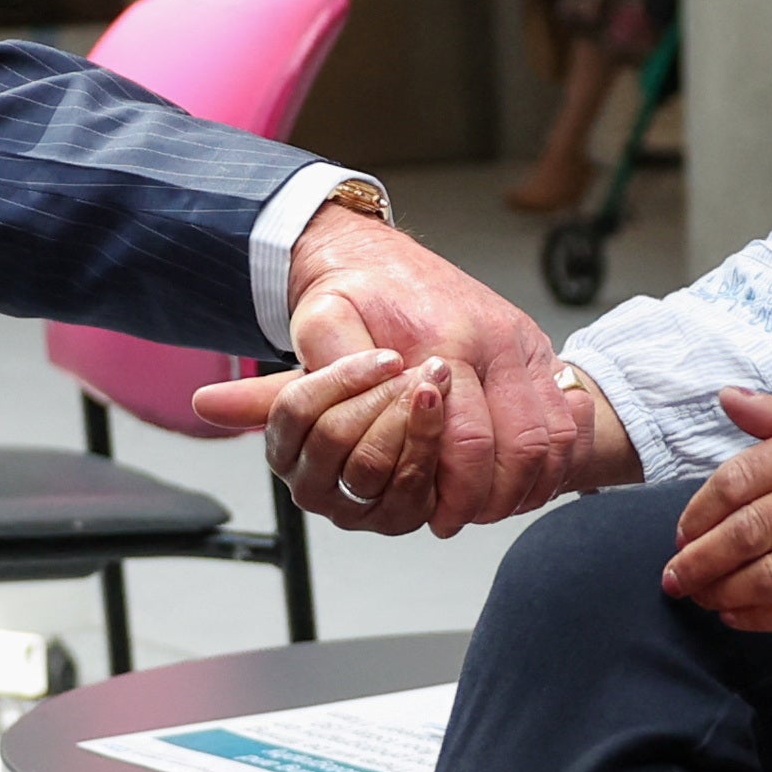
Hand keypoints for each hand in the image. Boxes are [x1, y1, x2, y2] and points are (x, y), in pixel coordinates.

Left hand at [194, 203, 604, 533]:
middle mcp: (492, 339)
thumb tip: (209, 409)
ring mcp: (523, 344)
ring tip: (485, 508)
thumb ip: (277, 386)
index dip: (452, 488)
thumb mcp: (310, 330)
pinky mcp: (539, 352)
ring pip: (546, 440)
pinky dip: (546, 463)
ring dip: (521, 485)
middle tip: (457, 519)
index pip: (464, 434)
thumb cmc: (354, 293)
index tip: (434, 519)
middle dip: (488, 495)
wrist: (384, 251)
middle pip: (517, 446)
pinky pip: (563, 425)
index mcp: (442, 338)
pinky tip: (515, 485)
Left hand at [660, 390, 771, 627]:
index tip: (682, 529)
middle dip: (702, 556)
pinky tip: (737, 616)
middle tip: (675, 573)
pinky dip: (766, 618)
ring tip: (700, 596)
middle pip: (756, 528)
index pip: (749, 475)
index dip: (702, 508)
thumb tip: (729, 399)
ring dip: (727, 591)